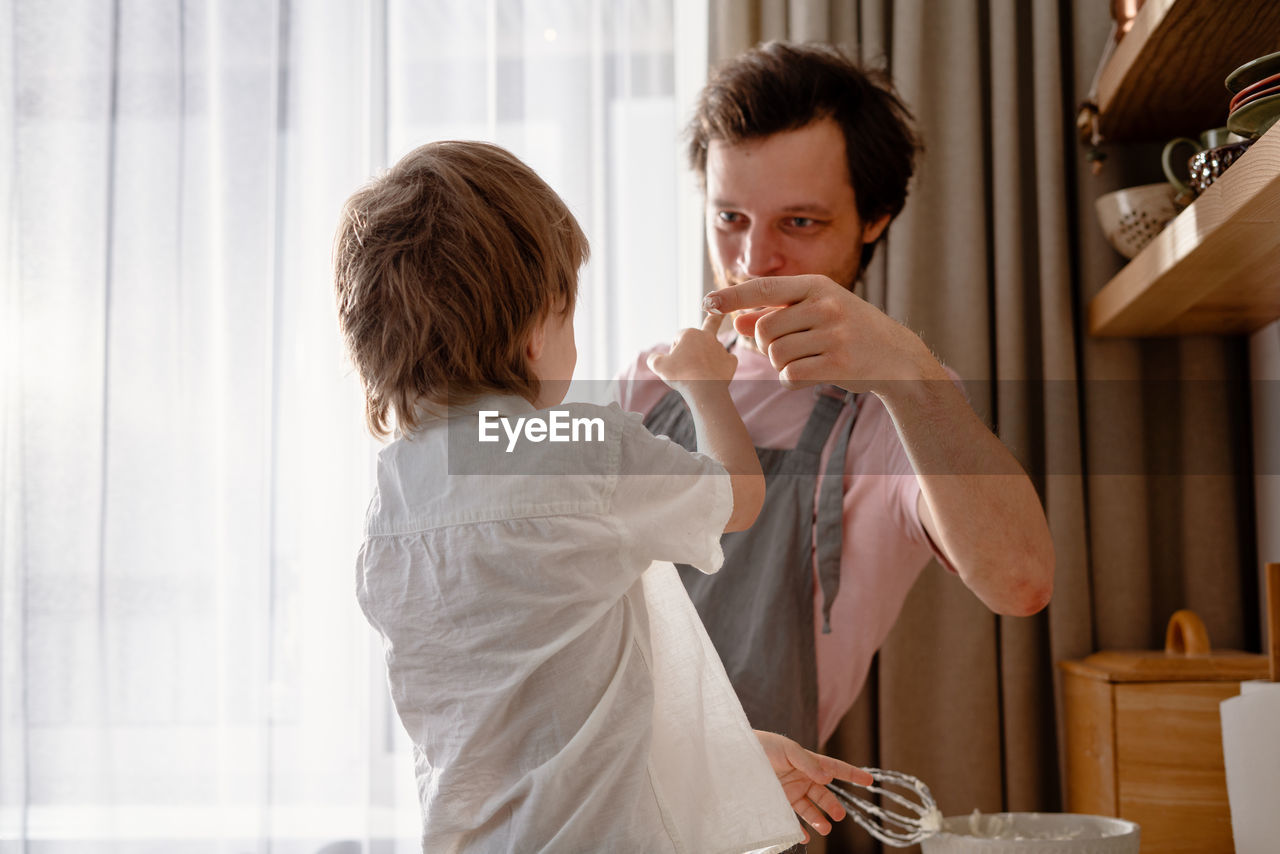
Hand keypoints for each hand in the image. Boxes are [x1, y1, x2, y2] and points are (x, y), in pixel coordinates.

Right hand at [646, 313, 736, 391]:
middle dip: (714, 317)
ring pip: (713, 348)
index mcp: (690, 334)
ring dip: (708, 356)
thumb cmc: (681, 375)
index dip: (673, 349)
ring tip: (702, 371)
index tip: (674, 362)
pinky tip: (716, 373)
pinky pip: (727, 360)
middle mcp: (707, 337)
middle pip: (710, 323)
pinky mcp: (731, 361)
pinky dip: (722, 366)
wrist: (704, 390)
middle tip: (721, 312)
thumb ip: (653, 359)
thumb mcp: (658, 366)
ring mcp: (721, 348)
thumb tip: (653, 358)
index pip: (678, 336)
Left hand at [703, 274, 930, 392]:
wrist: (897, 357)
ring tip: (804, 361)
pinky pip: (790, 376)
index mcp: (817, 286)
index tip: (708, 302)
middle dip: (765, 346)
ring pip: (776, 355)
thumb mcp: (815, 314)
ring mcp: (833, 334)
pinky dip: (791, 381)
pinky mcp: (837, 364)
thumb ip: (776, 315)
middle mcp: (825, 305)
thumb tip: (735, 322)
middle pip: (764, 330)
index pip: (764, 288)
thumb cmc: (849, 331)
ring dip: (781, 365)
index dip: (732, 296)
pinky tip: (809, 376)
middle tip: (785, 349)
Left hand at [755, 729, 872, 841]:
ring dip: (819, 820)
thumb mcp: (788, 750)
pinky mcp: (778, 803)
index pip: (835, 769)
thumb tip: (827, 778)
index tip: (870, 780)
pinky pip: (792, 819)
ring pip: (811, 810)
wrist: (736, 754)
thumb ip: (808, 763)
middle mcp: (802, 779)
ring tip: (824, 828)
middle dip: (834, 806)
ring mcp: (790, 792)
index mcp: (809, 763)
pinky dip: (799, 829)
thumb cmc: (763, 746)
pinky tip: (804, 836)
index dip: (852, 774)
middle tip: (838, 816)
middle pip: (825, 795)